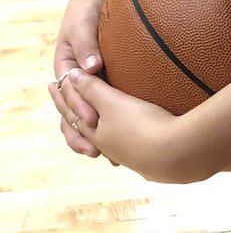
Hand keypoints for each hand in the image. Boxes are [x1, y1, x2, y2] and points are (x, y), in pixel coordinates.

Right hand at [50, 0, 107, 157]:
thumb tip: (92, 68)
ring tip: (111, 157)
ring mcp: (90, 86)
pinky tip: (127, 140)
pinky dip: (111, 125)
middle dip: (83, 135)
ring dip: (95, 137)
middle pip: (74, 115)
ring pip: (88, 116)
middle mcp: (75, 82)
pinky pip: (105, 109)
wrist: (96, 0)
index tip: (94, 121)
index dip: (81, 109)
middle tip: (97, 152)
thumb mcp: (83, 26)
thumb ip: (86, 45)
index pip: (70, 96)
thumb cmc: (87, 11)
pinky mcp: (106, 85)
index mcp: (65, 70)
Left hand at [50, 68, 192, 182]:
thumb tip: (70, 76)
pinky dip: (112, 137)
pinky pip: (119, 146)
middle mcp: (105, 145)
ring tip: (90, 123)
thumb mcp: (113, 103)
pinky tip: (123, 141)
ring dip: (90, 128)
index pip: (71, 110)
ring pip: (99, 139)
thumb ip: (92, 90)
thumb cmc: (141, 126)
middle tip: (63, 101)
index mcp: (93, 131)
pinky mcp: (143, 156)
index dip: (63, 94)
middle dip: (71, 112)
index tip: (53, 82)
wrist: (174, 155)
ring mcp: (124, 153)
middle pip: (81, 127)